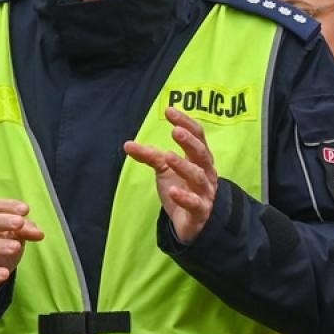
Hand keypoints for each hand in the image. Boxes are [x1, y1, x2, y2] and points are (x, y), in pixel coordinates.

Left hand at [123, 107, 218, 243]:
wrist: (189, 222)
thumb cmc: (180, 188)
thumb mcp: (164, 169)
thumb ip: (150, 156)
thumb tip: (127, 144)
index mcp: (199, 158)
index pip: (197, 136)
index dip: (186, 122)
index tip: (169, 111)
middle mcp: (206, 172)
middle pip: (201, 154)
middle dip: (189, 142)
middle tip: (175, 131)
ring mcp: (205, 192)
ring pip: (198, 177)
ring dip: (184, 166)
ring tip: (169, 156)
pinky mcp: (200, 212)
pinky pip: (195, 203)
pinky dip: (184, 197)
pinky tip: (173, 191)